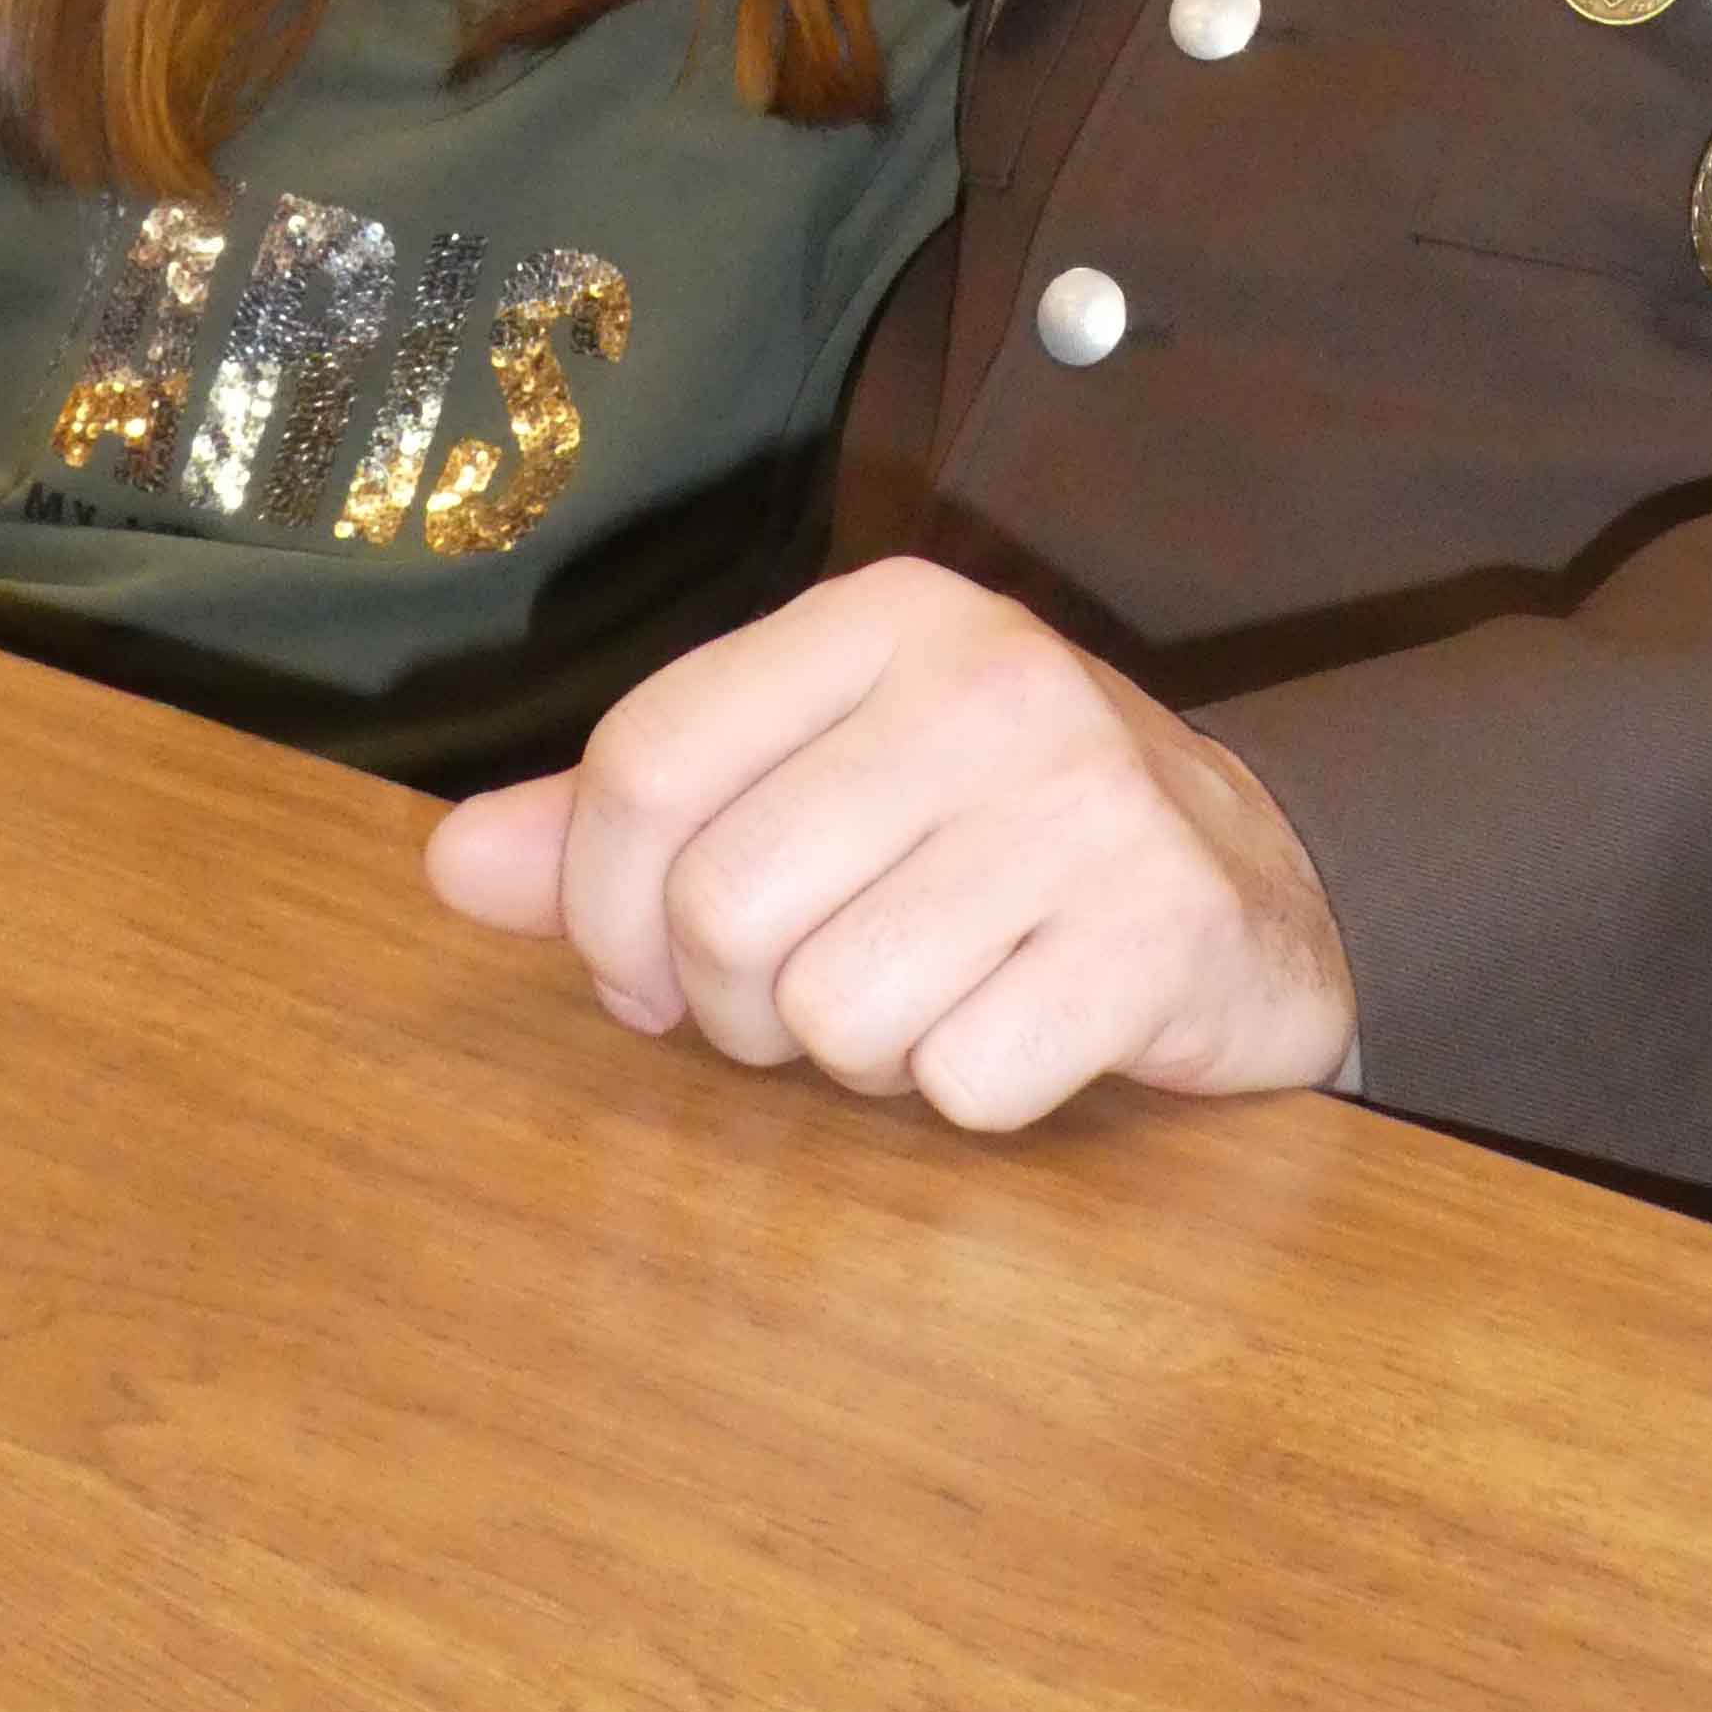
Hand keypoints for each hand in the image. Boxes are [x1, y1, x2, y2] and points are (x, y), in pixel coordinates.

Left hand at [428, 556, 1357, 1128]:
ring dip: (859, 1055)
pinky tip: (1024, 1027)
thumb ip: (633, 824)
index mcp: (885, 616)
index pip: (644, 764)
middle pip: (722, 908)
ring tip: (930, 999)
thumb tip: (453, 869)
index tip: (644, 970)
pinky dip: (968, 1095)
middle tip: (809, 1000)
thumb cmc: (993, 835)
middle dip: (737, 1005)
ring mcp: (1085, 802)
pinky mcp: (1159, 932)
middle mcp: (987, 682)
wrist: (1258, 880)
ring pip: (832, 1010)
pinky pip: (960, 1082)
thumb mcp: (818, 780)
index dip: (599, 907)